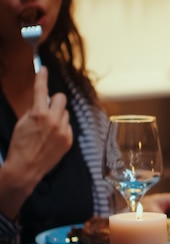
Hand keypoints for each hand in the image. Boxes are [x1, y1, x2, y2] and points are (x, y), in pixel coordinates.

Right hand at [0, 67, 71, 218]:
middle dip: (54, 100)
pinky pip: (68, 126)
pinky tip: (52, 137)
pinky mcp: (69, 140)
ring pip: (66, 113)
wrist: (26, 168)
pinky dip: (62, 128)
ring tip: (47, 128)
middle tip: (46, 106)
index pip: (41, 90)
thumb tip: (42, 99)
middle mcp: (54, 120)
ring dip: (58, 115)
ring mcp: (64, 131)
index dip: (42, 77)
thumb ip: (34, 109)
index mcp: (38, 114)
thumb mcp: (22, 122)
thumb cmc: (20, 146)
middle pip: (61, 98)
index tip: (43, 69)